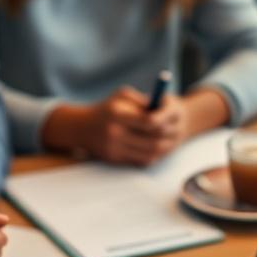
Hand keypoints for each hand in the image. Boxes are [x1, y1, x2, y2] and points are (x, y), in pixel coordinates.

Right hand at [43, 88, 188, 165]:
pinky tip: (155, 147)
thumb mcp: (122, 96)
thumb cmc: (108, 108)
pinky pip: (141, 160)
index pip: (148, 122)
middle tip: (173, 131)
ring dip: (163, 148)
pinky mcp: (115, 159)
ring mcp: (114, 149)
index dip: (162, 121)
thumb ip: (142, 100)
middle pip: (152, 140)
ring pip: (149, 153)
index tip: (167, 118)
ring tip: (168, 140)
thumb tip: (163, 111)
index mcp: (117, 115)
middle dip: (166, 136)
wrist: (83, 128)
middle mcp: (114, 133)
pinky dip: (152, 155)